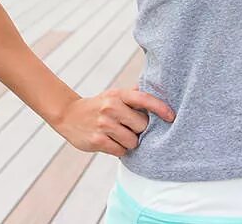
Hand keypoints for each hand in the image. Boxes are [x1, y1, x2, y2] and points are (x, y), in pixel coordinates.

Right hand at [52, 88, 175, 155]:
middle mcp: (112, 107)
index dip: (160, 108)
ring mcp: (104, 124)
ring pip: (132, 141)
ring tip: (119, 135)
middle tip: (130, 128)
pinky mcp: (97, 140)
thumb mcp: (115, 95)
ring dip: (129, 142)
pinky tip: (111, 142)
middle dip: (140, 131)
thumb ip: (135, 95)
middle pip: (142, 126)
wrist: (69, 115)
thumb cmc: (99, 105)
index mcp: (119, 95)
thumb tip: (162, 90)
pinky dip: (119, 150)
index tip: (172, 117)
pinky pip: (120, 151)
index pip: (144, 99)